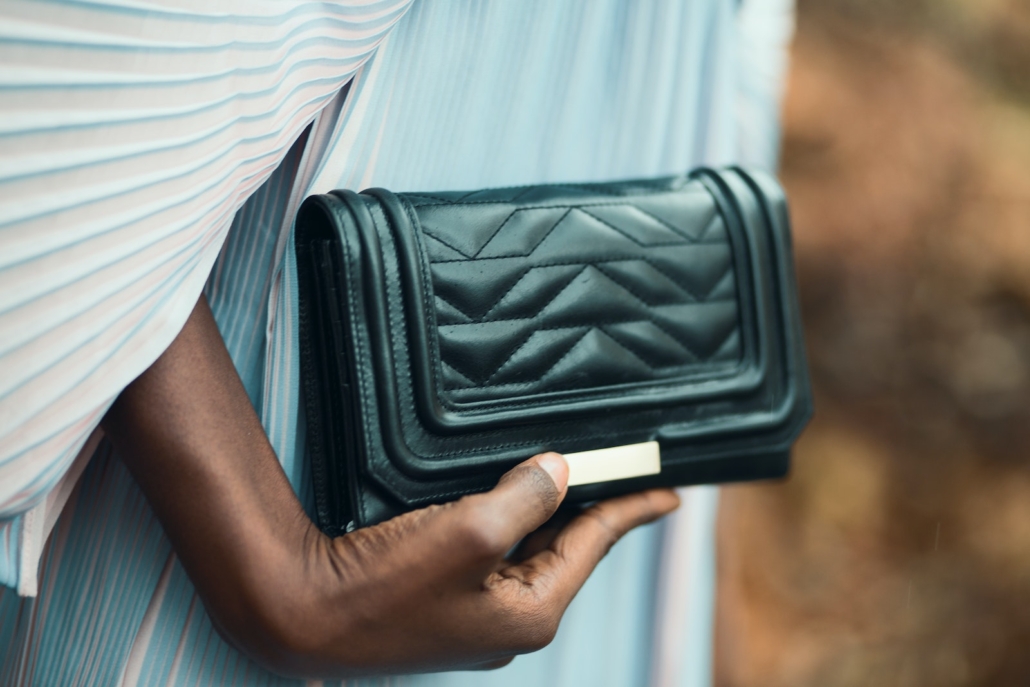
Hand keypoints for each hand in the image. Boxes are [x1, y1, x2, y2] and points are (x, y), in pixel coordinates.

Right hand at [103, 296, 678, 677]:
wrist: (301, 617)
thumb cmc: (383, 585)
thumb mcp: (471, 532)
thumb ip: (526, 498)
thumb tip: (559, 470)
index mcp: (530, 614)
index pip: (595, 546)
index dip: (634, 511)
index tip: (670, 491)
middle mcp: (510, 623)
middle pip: (568, 550)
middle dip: (594, 509)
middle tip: (623, 472)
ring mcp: (476, 618)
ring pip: (531, 552)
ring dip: (550, 513)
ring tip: (572, 478)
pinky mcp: (445, 605)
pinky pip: (496, 557)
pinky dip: (511, 523)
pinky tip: (507, 499)